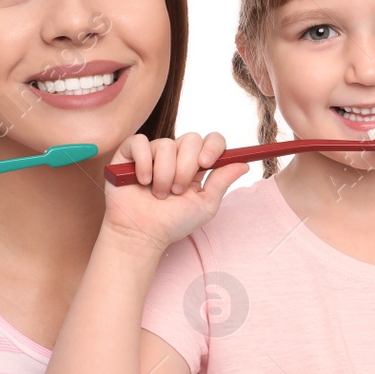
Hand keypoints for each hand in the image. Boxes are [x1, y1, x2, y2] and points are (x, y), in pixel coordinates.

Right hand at [101, 132, 247, 252]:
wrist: (142, 234)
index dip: (213, 147)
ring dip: (164, 174)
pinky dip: (143, 163)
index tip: (207, 164)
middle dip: (186, 168)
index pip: (212, 140)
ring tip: (158, 193)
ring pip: (166, 145)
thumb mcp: (204, 205)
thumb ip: (222, 182)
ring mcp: (153, 152)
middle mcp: (176, 155)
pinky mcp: (130, 153)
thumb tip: (244, 164)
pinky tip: (142, 181)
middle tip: (177, 191)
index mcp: (196, 165)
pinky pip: (140, 142)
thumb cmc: (172, 223)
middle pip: (191, 139)